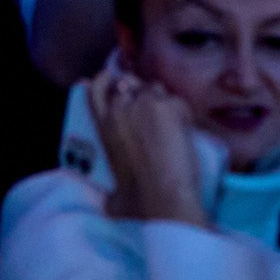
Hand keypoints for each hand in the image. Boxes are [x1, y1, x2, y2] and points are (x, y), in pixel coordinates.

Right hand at [84, 66, 207, 226]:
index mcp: (103, 125)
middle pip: (127, 81)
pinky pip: (176, 100)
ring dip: (158, 99)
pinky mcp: (171, 106)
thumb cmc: (135, 199)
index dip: (103, 80)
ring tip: (167, 120)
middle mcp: (121, 107)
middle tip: (147, 107)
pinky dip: (180, 111)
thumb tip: (110, 200)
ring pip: (154, 87)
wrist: (164, 196)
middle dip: (135, 90)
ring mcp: (146, 103)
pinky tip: (183, 129)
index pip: (96, 88)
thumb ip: (108, 185)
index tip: (110, 79)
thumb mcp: (110, 189)